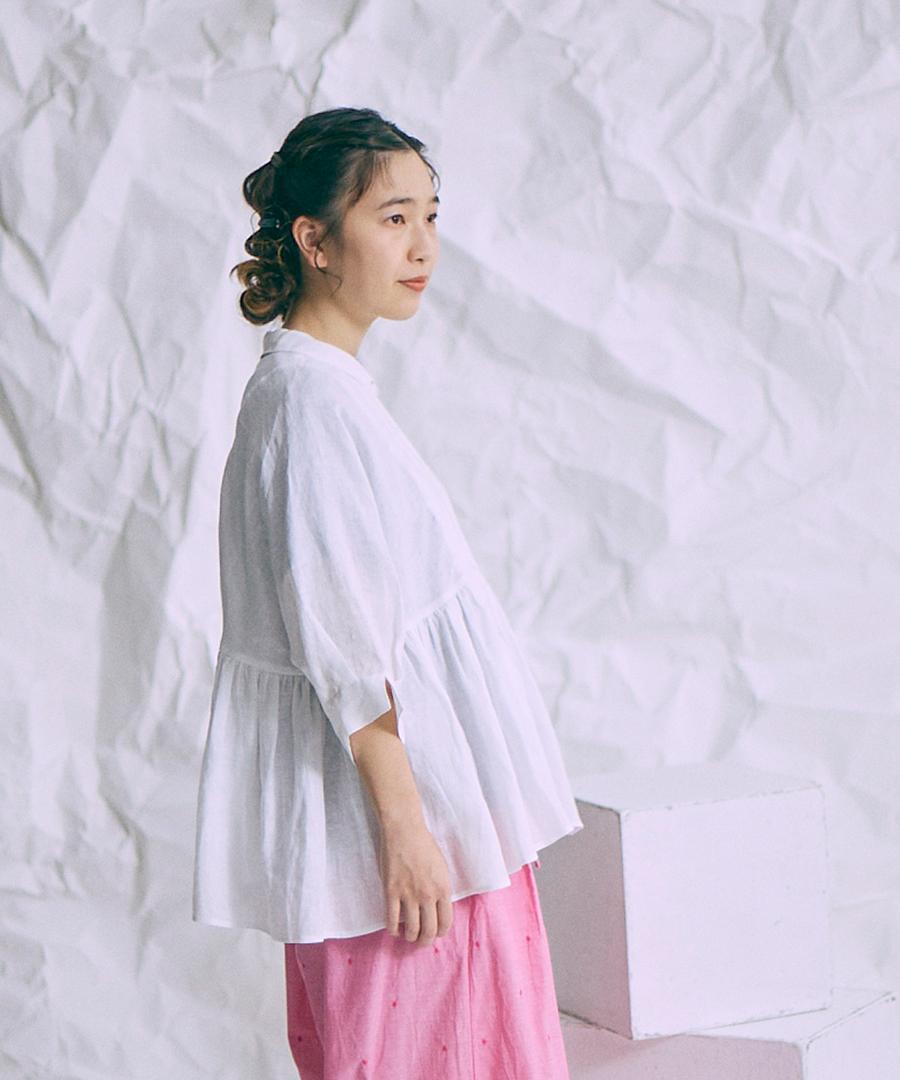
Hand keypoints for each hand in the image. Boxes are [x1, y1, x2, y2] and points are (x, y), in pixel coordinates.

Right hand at [378, 821, 452, 945]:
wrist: (404, 830)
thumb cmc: (424, 845)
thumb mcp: (442, 868)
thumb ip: (441, 889)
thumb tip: (438, 909)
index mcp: (443, 889)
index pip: (445, 923)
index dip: (440, 933)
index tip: (435, 934)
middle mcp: (428, 895)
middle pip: (429, 930)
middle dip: (425, 940)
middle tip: (421, 940)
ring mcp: (409, 895)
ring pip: (411, 929)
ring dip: (410, 937)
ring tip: (408, 936)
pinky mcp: (391, 892)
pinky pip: (391, 920)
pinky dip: (393, 930)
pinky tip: (394, 930)